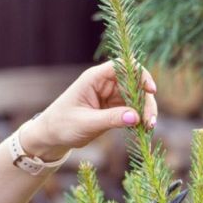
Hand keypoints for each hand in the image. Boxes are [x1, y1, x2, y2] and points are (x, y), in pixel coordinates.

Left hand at [21, 61, 158, 160]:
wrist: (51, 136)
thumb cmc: (62, 125)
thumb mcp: (86, 123)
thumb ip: (111, 119)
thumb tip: (136, 117)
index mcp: (95, 78)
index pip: (123, 66)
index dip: (140, 74)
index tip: (151, 90)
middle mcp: (105, 83)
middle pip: (135, 83)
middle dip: (146, 100)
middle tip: (151, 121)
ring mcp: (110, 96)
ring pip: (137, 97)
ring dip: (146, 111)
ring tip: (149, 128)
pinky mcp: (114, 108)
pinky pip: (133, 109)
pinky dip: (140, 118)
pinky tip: (143, 130)